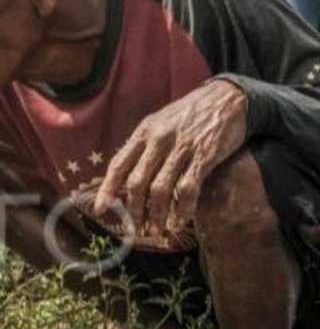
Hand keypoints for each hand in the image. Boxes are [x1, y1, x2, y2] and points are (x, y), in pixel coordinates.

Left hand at [92, 80, 248, 236]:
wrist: (229, 97)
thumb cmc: (191, 113)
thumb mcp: (160, 122)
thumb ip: (144, 146)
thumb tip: (126, 175)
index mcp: (144, 132)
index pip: (118, 165)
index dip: (107, 190)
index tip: (99, 209)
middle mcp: (159, 140)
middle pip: (137, 182)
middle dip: (134, 210)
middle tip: (136, 229)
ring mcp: (181, 148)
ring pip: (160, 189)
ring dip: (156, 215)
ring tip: (156, 231)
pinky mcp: (204, 156)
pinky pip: (188, 189)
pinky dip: (182, 210)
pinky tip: (179, 222)